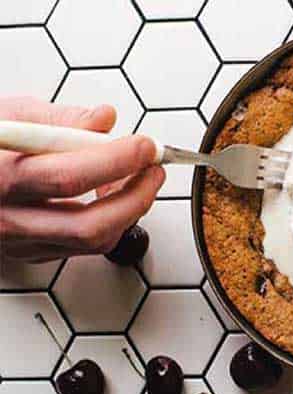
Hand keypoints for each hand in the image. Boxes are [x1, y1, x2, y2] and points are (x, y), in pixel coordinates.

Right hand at [0, 96, 164, 261]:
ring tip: (138, 180)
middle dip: (135, 198)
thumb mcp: (7, 116)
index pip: (66, 176)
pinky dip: (111, 222)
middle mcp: (7, 218)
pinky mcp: (33, 254)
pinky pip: (85, 246)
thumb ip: (57, 120)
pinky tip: (115, 197)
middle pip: (89, 225)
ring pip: (92, 241)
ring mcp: (20, 242)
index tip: (144, 146)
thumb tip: (103, 119)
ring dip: (128, 211)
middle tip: (155, 171)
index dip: (114, 161)